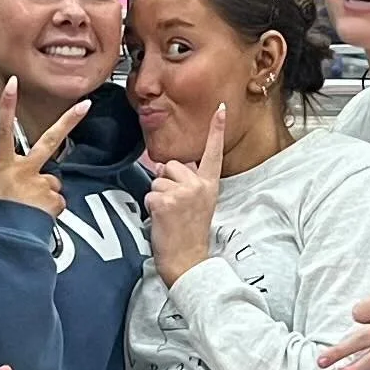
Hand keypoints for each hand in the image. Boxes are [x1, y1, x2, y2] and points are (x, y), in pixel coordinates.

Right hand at [0, 80, 89, 218]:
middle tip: (85, 105)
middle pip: (50, 140)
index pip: (4, 130)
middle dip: (68, 121)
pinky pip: (57, 203)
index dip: (8, 106)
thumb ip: (4, 184)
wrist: (0, 243)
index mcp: (3, 166)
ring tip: (27, 211)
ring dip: (45, 195)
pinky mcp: (53, 199)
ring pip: (52, 184)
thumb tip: (15, 188)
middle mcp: (24, 170)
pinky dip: (50, 211)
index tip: (13, 84)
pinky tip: (36, 219)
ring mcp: (41, 183)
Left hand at [148, 106, 223, 284]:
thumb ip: (185, 183)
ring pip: (157, 179)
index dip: (216, 130)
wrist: (188, 261)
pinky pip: (149, 193)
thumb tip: (163, 167)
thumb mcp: (197, 205)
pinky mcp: (166, 201)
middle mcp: (199, 185)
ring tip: (169, 216)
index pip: (213, 153)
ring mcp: (183, 193)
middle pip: (172, 165)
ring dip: (157, 196)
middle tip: (176, 208)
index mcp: (209, 185)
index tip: (220, 108)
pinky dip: (150, 207)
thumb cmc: (189, 235)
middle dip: (167, 182)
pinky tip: (162, 221)